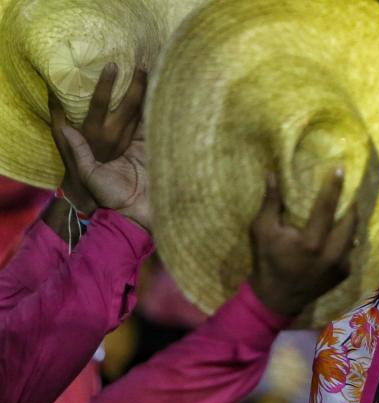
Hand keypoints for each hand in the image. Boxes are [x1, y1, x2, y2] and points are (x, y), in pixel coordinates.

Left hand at [48, 64, 150, 229]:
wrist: (135, 216)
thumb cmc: (107, 198)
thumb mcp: (90, 175)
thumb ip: (80, 152)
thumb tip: (66, 128)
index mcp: (102, 142)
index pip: (100, 112)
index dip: (98, 92)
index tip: (97, 73)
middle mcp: (121, 139)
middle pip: (125, 106)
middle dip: (127, 86)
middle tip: (127, 64)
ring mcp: (141, 143)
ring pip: (143, 112)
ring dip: (146, 93)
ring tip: (149, 71)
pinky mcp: (157, 150)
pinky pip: (159, 126)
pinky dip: (163, 111)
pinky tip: (167, 95)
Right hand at [249, 169, 357, 316]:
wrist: (277, 297)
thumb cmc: (267, 261)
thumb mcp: (262, 230)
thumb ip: (271, 203)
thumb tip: (273, 174)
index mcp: (311, 242)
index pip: (327, 207)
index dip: (334, 187)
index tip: (341, 169)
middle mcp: (331, 254)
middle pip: (350, 220)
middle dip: (351, 203)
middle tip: (349, 188)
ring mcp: (341, 265)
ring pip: (353, 235)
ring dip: (351, 219)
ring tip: (349, 204)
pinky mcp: (344, 273)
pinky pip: (350, 249)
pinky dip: (346, 237)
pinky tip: (341, 228)